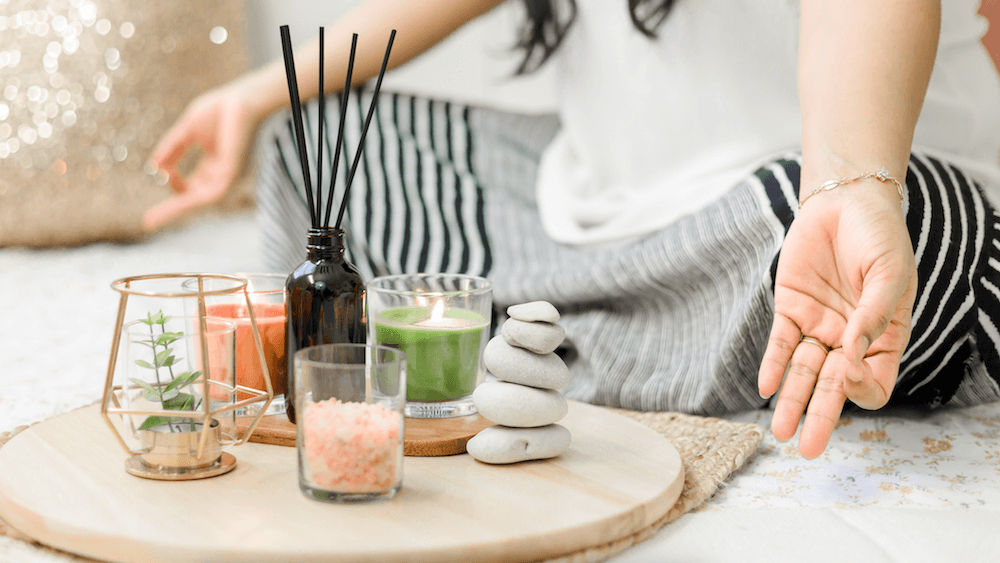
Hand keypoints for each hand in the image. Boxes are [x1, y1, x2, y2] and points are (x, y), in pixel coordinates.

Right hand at [144, 76, 265, 230]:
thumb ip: (172, 149)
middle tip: (148, 223)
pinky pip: (212, 193)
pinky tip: (177, 204)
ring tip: (154, 220)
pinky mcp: (233, 172)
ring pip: (201, 201)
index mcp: (214, 166)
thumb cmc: (220, 110)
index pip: (192, 187)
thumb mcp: (187, 132)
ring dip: (177, 210)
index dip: (174, 187)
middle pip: (195, 199)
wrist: (242, 98)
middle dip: (173, 210)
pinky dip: (193, 200)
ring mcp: (229, 175)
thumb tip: (154, 168)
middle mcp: (222, 175)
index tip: (159, 175)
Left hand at [758, 181, 916, 458]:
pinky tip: (766, 388)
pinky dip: (772, 365)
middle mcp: (849, 339)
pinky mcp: (791, 308)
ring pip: (802, 372)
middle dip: (820, 417)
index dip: (862, 388)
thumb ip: (872, 316)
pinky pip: (780, 344)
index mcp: (883, 337)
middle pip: (833, 388)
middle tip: (806, 449)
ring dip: (791, 401)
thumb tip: (852, 357)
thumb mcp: (890, 274)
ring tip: (779, 431)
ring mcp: (819, 326)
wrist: (846, 202)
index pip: (873, 381)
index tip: (850, 373)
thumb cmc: (879, 237)